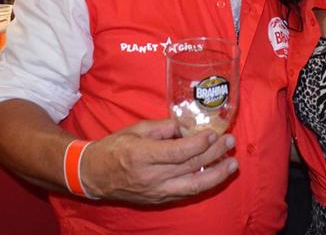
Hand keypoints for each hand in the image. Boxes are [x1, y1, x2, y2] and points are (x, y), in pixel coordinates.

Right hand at [80, 119, 237, 203]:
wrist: (93, 175)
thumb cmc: (113, 148)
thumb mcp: (135, 129)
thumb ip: (163, 127)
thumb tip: (187, 125)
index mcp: (142, 155)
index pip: (178, 152)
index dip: (199, 143)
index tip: (214, 133)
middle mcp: (151, 177)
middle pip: (190, 166)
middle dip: (215, 154)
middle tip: (230, 142)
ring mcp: (156, 192)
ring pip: (193, 186)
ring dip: (216, 175)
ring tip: (233, 164)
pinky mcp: (158, 200)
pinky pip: (186, 193)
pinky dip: (203, 184)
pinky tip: (216, 174)